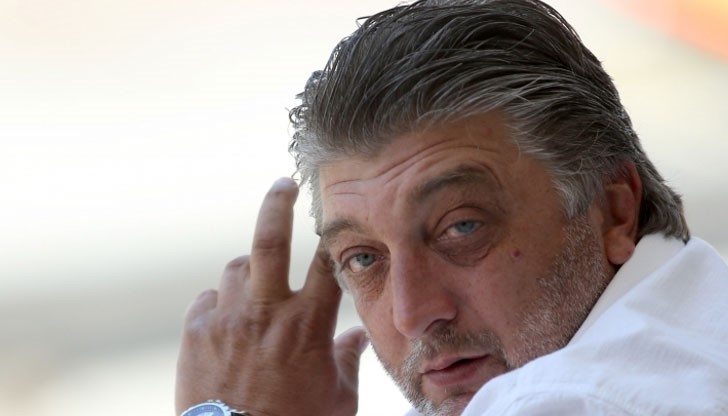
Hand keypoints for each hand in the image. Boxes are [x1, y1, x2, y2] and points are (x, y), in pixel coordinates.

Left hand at [175, 178, 368, 415]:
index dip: (333, 236)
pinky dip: (220, 303)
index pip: (326, 264)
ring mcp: (227, 321)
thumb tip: (359, 340)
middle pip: (270, 241)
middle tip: (283, 184)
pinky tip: (228, 321)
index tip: (334, 219)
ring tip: (256, 287)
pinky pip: (208, 299)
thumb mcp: (336, 399)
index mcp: (307, 326)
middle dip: (278, 203)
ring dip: (250, 271)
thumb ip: (348, 361)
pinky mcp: (195, 334)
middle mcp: (266, 314)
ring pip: (236, 268)